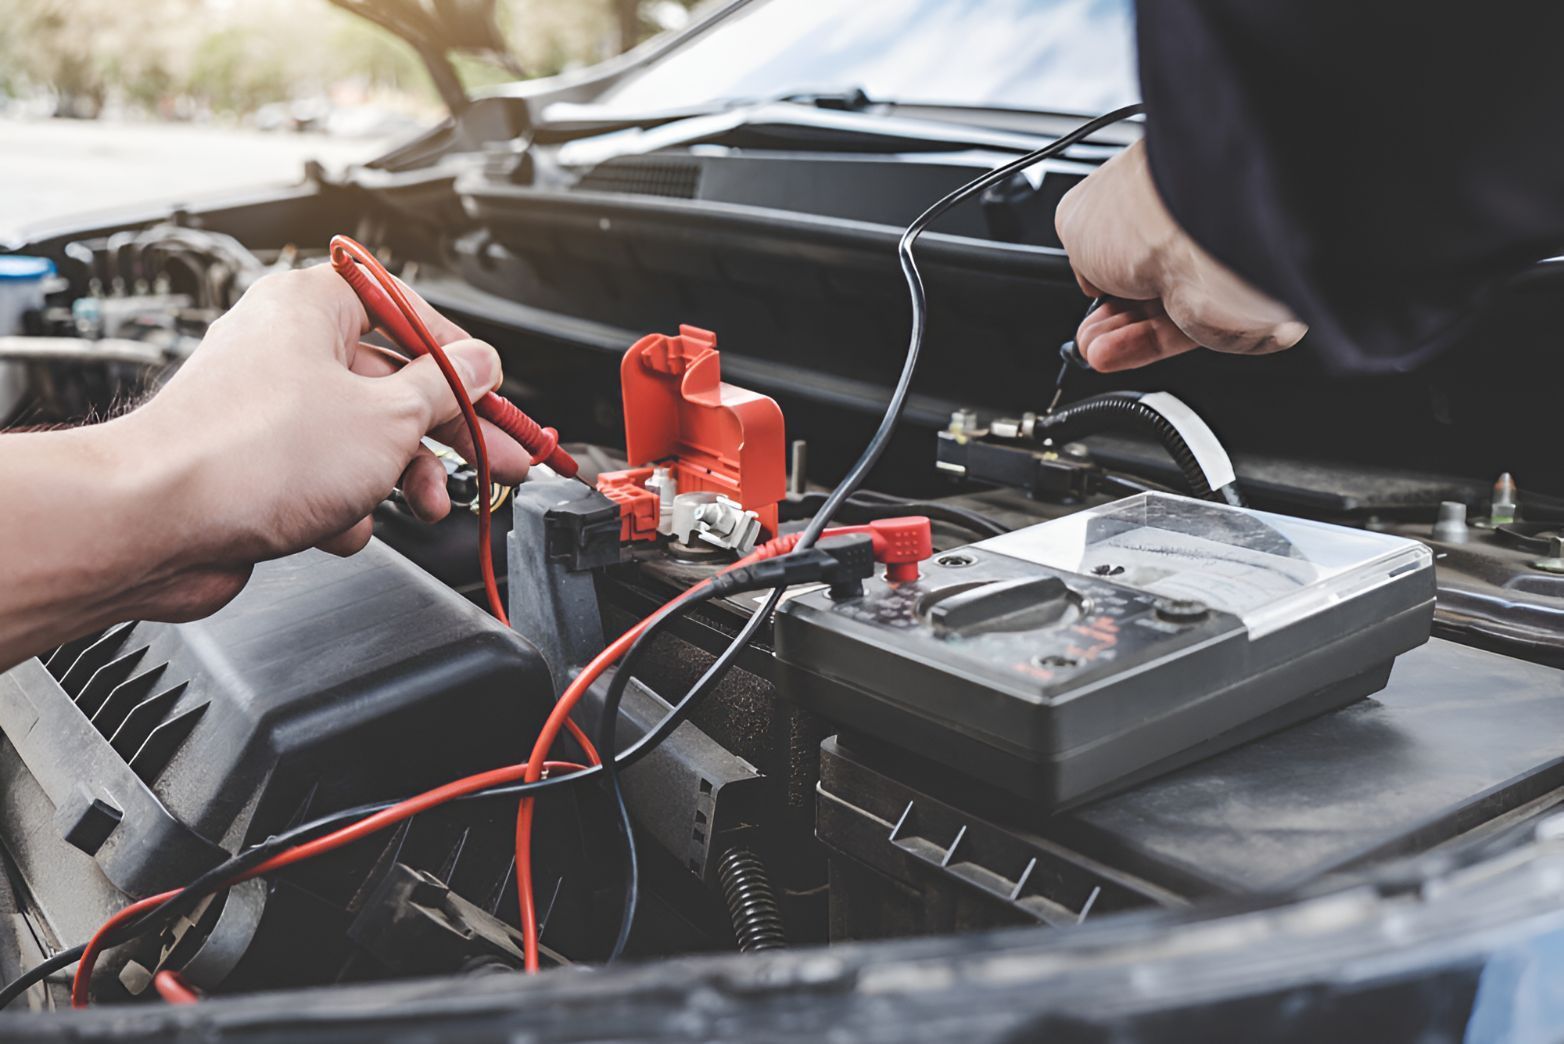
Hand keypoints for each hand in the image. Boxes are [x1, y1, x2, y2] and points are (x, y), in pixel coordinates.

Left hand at [114, 263, 530, 617]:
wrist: (154, 522)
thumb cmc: (249, 453)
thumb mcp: (388, 417)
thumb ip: (445, 389)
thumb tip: (479, 367)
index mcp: (312, 307)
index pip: (408, 313)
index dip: (460, 358)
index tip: (494, 393)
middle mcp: (285, 348)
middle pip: (394, 383)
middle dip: (448, 433)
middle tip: (499, 460)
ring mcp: (267, 409)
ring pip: (364, 439)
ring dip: (401, 479)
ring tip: (426, 505)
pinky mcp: (254, 464)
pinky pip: (324, 479)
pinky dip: (342, 507)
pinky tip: (337, 524)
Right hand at [1054, 139, 1307, 370]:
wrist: (1201, 243)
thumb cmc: (1145, 213)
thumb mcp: (1072, 220)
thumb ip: (1078, 250)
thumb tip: (1090, 277)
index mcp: (1155, 188)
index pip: (1122, 229)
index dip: (1097, 262)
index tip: (1085, 285)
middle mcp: (1183, 225)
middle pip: (1137, 277)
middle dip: (1105, 308)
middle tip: (1085, 327)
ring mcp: (1203, 268)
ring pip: (1153, 311)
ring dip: (1115, 332)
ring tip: (1092, 346)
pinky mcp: (1217, 309)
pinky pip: (1172, 334)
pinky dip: (1137, 347)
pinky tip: (1108, 353)